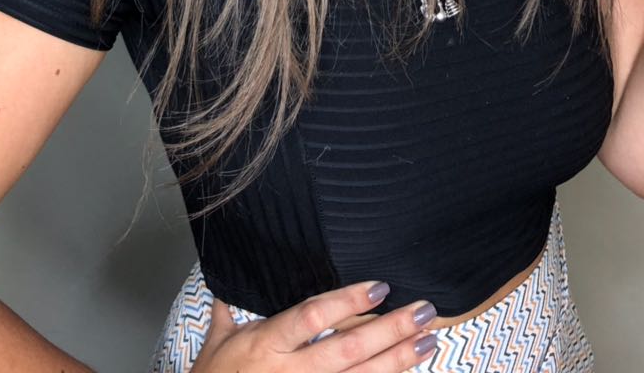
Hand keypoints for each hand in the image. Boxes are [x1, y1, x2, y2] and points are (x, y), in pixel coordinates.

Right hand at [192, 281, 439, 371]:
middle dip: (389, 330)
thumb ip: (229, 312)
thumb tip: (230, 281)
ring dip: (397, 362)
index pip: (311, 316)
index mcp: (266, 345)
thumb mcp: (214, 345)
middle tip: (424, 311)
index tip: (380, 285)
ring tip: (428, 341)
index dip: (346, 301)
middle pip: (347, 350)